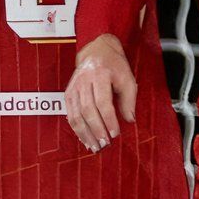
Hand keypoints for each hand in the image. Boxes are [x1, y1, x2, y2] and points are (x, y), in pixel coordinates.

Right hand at [65, 36, 136, 152]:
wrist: (96, 51)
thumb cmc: (115, 66)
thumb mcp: (128, 78)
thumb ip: (129, 100)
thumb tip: (130, 120)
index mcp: (100, 75)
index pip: (103, 102)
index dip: (109, 120)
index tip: (115, 134)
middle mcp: (84, 81)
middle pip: (88, 110)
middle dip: (97, 130)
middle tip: (105, 144)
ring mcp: (74, 88)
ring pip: (76, 115)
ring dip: (85, 134)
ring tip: (95, 147)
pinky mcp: (68, 94)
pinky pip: (70, 114)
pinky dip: (77, 129)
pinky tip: (85, 139)